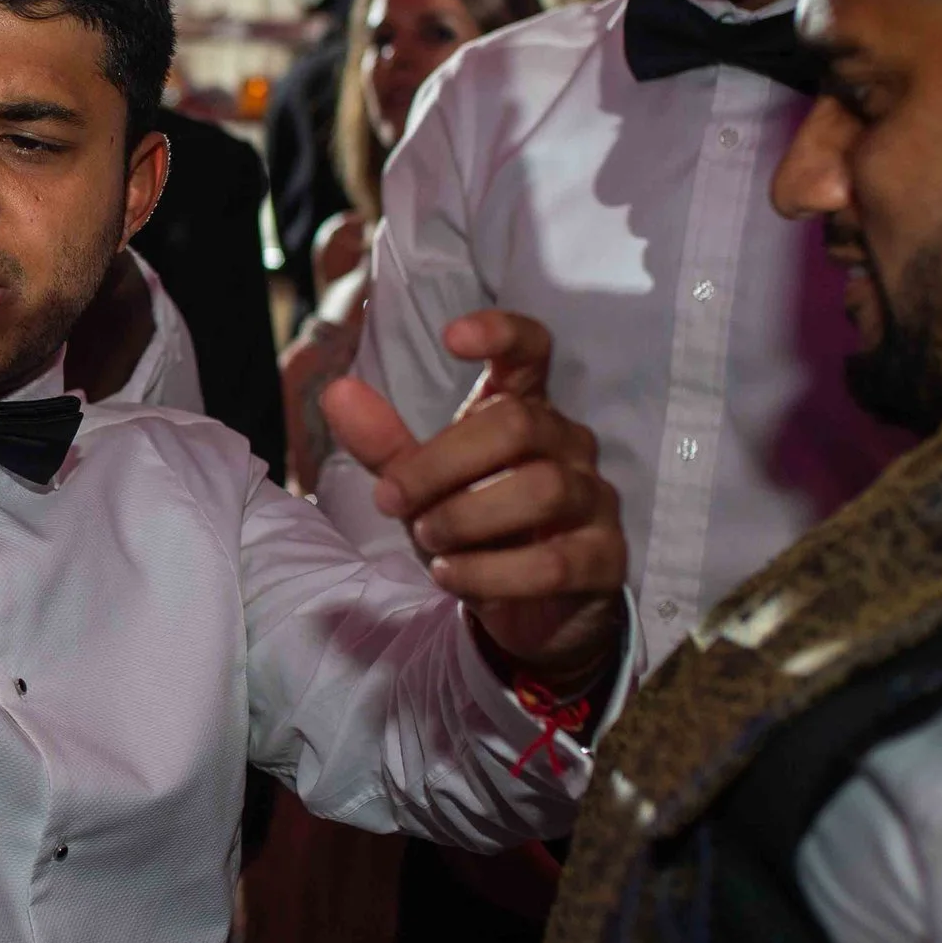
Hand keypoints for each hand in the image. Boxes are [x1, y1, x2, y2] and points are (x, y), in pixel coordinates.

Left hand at [322, 310, 625, 683]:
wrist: (530, 609)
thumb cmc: (476, 528)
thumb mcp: (423, 485)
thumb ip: (384, 443)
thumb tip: (336, 392)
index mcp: (526, 410)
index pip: (532, 351)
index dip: (502, 333)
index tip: (451, 336)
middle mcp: (569, 445)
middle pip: (518, 424)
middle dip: (441, 462)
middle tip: (393, 499)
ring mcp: (594, 500)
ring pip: (541, 489)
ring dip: (466, 517)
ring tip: (428, 540)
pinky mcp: (605, 560)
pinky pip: (553, 562)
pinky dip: (490, 572)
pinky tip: (451, 576)